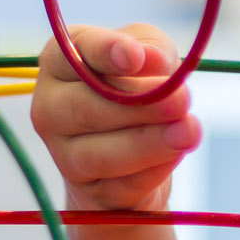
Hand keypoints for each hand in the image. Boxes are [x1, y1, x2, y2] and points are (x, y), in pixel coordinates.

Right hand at [30, 23, 201, 212]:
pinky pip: (123, 184)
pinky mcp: (92, 192)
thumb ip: (151, 48)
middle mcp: (51, 108)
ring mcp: (65, 155)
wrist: (134, 151)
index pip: (76, 53)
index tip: (135, 57)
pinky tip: (177, 154)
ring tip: (188, 131)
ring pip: (101, 154)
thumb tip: (150, 59)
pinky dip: (154, 170)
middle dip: (139, 105)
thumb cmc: (139, 87)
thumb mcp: (150, 53)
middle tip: (182, 100)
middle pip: (87, 108)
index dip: (105, 53)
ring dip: (148, 143)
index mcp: (59, 63)